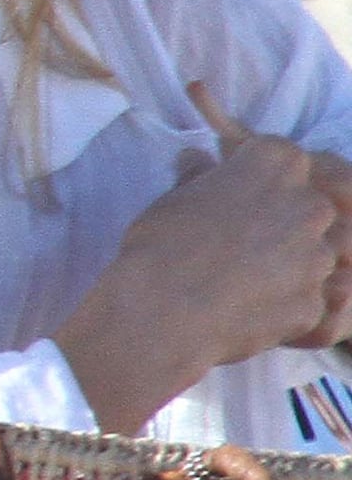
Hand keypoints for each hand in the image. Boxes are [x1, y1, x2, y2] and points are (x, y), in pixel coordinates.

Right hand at [55, 91, 351, 431]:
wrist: (153, 314)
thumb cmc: (152, 246)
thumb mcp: (171, 197)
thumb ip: (200, 177)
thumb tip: (200, 159)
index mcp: (273, 163)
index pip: (295, 159)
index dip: (278, 180)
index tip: (260, 199)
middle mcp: (311, 204)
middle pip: (326, 209)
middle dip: (298, 228)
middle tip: (258, 248)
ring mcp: (320, 256)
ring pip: (327, 260)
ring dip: (302, 272)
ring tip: (255, 287)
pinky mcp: (318, 305)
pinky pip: (321, 307)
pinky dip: (300, 315)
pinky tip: (262, 321)